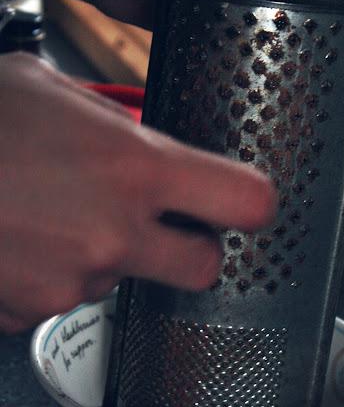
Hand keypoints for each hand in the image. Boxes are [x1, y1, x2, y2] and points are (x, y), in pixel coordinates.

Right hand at [0, 53, 275, 332]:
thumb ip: (117, 126)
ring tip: (54, 214)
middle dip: (192, 251)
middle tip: (168, 228)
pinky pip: (65, 298)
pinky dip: (53, 275)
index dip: (256, 205)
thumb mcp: (56, 93)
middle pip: (205, 268)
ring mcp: (74, 280)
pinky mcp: (32, 313)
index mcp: (134, 167)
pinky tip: (24, 238)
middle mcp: (113, 233)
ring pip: (122, 281)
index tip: (246, 204)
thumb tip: (146, 145)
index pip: (246, 201)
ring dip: (102, 254)